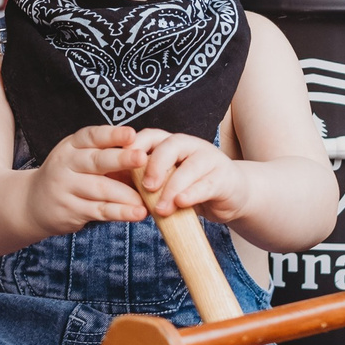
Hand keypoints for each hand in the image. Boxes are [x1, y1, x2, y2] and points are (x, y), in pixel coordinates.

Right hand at [23, 125, 150, 236]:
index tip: (132, 134)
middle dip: (121, 159)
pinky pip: (99, 211)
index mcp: (72, 145)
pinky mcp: (70, 210)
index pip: (92, 136)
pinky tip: (137, 213)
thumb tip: (147, 152)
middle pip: (96, 161)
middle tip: (142, 158)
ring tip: (146, 199)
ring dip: (126, 194)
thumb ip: (107, 153)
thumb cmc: (70, 175)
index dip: (112, 134)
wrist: (32, 203)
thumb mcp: (80, 157)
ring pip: (100, 189)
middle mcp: (66, 163)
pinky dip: (120, 212)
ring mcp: (66, 188)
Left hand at [131, 129, 251, 223]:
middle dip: (155, 165)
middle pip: (171, 145)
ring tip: (161, 208)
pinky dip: (192, 193)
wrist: (231, 195)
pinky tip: (181, 203)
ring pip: (189, 167)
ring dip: (172, 188)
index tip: (121, 162)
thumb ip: (145, 182)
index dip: (135, 145)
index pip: (151, 136)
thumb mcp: (166, 183)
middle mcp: (190, 146)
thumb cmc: (191, 188)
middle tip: (146, 187)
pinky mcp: (223, 177)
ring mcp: (209, 159)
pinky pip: (206, 183)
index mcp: (172, 144)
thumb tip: (113, 189)